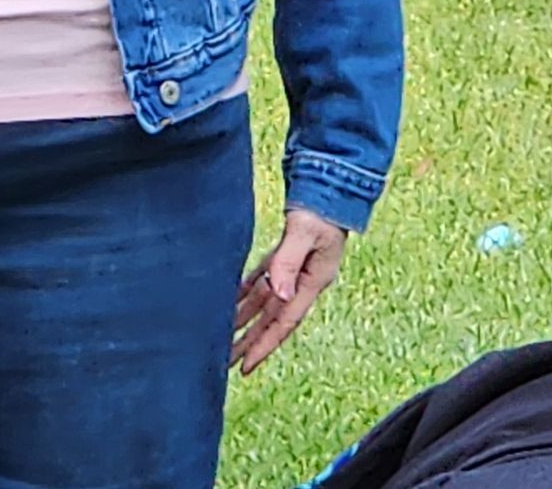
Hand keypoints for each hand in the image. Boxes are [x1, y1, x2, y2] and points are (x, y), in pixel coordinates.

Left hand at [231, 207, 346, 375]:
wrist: (330, 185)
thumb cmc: (320, 208)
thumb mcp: (305, 233)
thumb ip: (289, 261)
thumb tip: (279, 293)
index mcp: (311, 282)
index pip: (283, 322)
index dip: (263, 346)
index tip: (245, 367)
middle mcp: (301, 281)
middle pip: (270, 318)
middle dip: (248, 341)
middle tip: (223, 363)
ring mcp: (293, 269)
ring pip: (263, 301)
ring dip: (243, 318)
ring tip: (221, 338)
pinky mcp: (285, 255)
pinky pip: (262, 279)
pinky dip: (246, 291)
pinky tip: (230, 300)